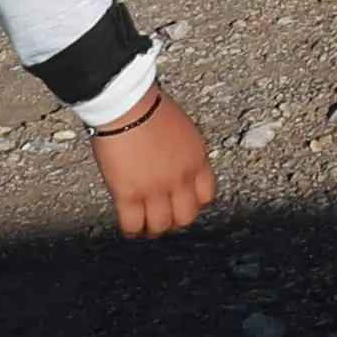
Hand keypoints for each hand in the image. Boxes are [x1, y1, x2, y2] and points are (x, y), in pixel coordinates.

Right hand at [94, 87, 214, 238]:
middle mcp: (181, 178)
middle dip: (175, 222)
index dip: (194, 204)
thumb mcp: (183, 132)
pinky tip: (129, 227)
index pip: (207, 196)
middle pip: (186, 217)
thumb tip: (174, 167)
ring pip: (160, 226)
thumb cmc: (151, 109)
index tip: (183, 204)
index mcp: (197, 160)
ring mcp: (156, 189)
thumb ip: (183, 154)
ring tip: (145, 226)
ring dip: (153, 229)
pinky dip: (131, 230)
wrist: (129, 107)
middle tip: (164, 219)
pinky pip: (133, 224)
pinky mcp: (129, 194)